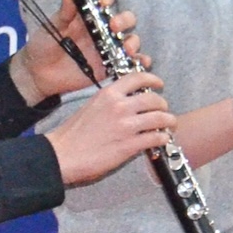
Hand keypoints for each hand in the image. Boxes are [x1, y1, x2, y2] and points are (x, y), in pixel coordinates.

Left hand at [12, 0, 141, 101]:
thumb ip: (64, 12)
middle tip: (113, 27)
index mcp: (89, 15)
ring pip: (130, 40)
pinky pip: (131, 62)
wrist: (38, 74)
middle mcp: (102, 30)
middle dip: (124, 20)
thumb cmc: (44, 45)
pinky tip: (141, 62)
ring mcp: (108, 49)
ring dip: (133, 42)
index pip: (106, 0)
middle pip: (125, 19)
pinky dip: (140, 61)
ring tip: (126, 48)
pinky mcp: (110, 66)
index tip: (104, 1)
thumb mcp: (52, 26)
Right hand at [49, 70, 173, 185]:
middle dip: (163, 105)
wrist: (63, 155)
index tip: (159, 84)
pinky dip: (163, 138)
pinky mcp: (130, 145)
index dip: (153, 79)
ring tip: (169, 125)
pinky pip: (156, 138)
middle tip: (164, 110)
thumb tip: (126, 101)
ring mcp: (126, 126)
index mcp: (108, 94)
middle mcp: (120, 106)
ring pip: (160, 118)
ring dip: (169, 121)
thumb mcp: (91, 106)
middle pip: (154, 99)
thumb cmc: (73, 134)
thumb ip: (110, 101)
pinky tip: (161, 140)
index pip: (138, 78)